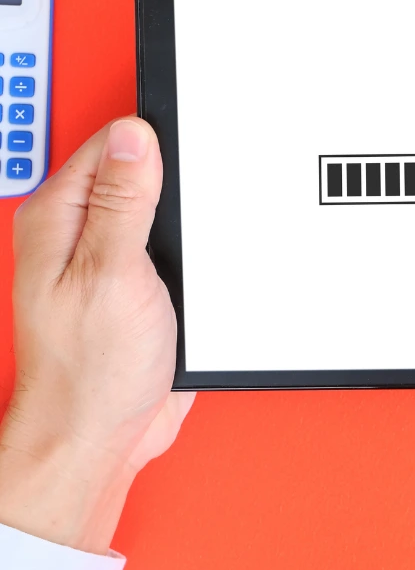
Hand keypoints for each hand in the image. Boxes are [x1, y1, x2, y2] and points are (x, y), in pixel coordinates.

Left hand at [0, 118, 193, 553]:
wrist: (105, 432)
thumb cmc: (92, 369)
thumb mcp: (113, 273)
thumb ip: (123, 202)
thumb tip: (134, 137)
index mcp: (60, 219)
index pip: (110, 144)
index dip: (154, 140)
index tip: (190, 148)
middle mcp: (80, 235)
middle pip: (136, 171)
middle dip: (176, 179)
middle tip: (198, 201)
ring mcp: (110, 259)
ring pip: (159, 208)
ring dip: (187, 218)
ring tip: (198, 237)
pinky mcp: (139, 284)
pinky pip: (172, 245)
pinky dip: (192, 248)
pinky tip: (199, 262)